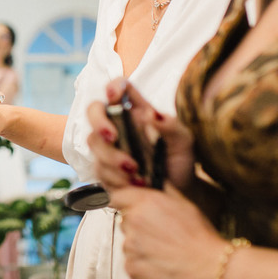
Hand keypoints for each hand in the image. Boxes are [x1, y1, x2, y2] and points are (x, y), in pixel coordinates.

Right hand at [86, 78, 196, 192]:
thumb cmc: (180, 160)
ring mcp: (109, 146)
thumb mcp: (183, 142)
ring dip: (111, 156)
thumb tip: (151, 114)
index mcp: (137, 111)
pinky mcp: (105, 169)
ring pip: (94, 142)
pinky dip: (114, 176)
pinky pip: (98, 168)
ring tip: (135, 170)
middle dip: (99, 122)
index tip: (112, 94)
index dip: (113, 86)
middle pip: (94, 111)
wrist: (179, 191)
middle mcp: (119, 125)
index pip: (120, 89)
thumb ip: (170, 126)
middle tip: (112, 136)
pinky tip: (134, 182)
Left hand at [114, 183, 223, 278]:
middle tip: (160, 234)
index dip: (125, 202)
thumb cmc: (200, 237)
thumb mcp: (184, 203)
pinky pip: (132, 262)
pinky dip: (143, 264)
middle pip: (125, 220)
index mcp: (144, 203)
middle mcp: (133, 222)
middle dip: (138, 225)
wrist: (208, 268)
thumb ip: (162, 190)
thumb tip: (149, 181)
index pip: (117, 196)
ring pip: (129, 242)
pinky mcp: (131, 268)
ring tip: (164, 251)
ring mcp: (130, 246)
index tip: (131, 208)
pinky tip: (161, 263)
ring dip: (141, 245)